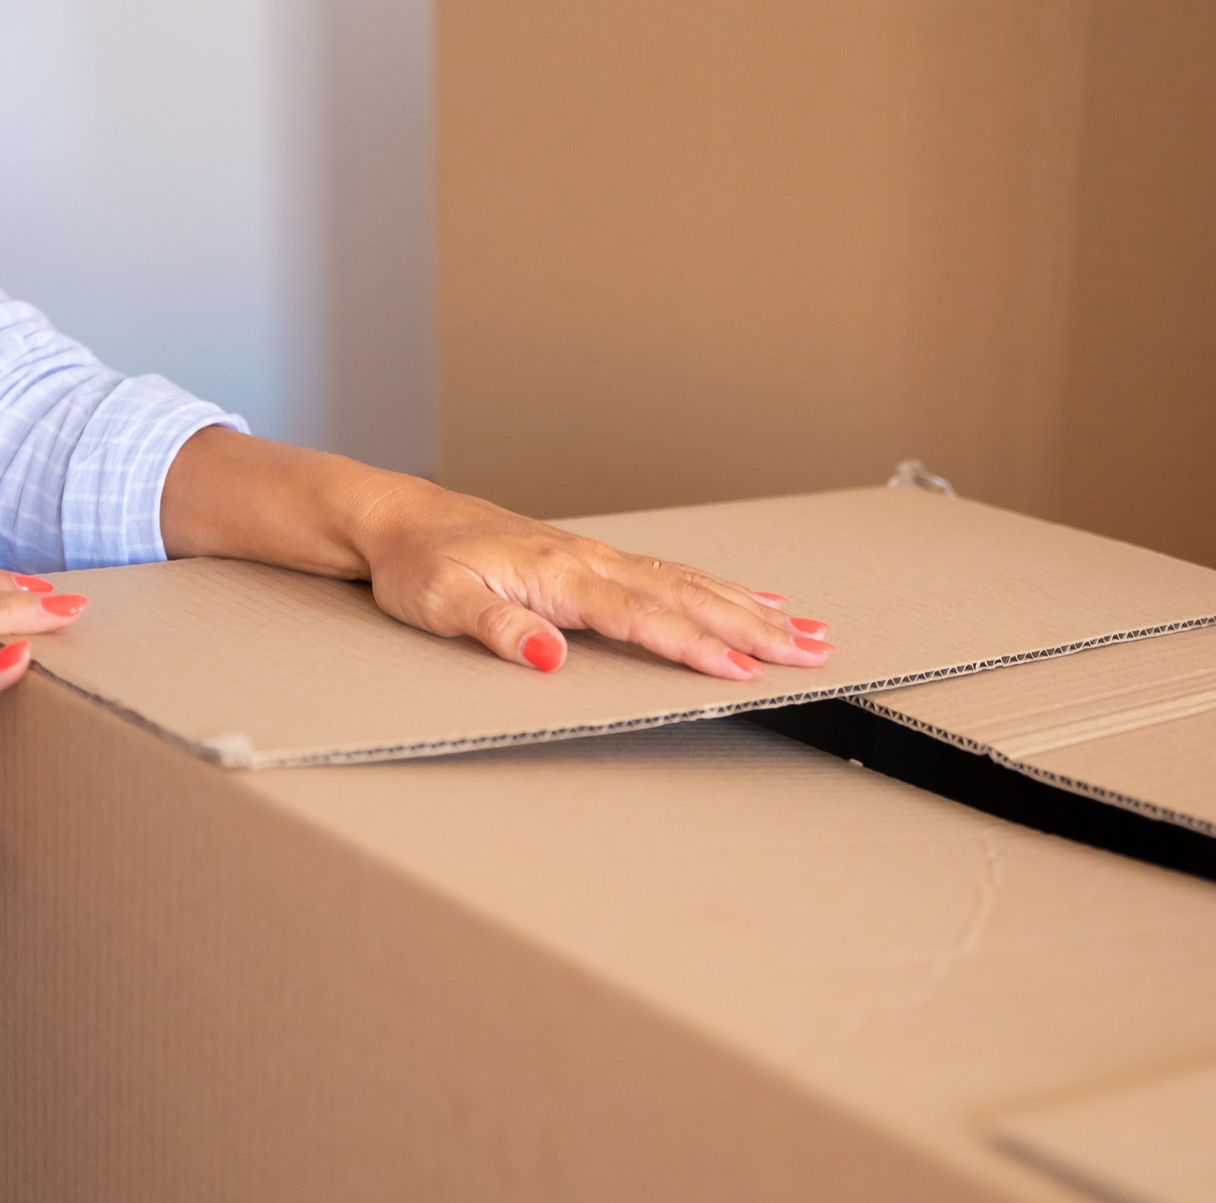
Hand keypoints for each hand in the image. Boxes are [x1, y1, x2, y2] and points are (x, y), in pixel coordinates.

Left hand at [354, 478, 834, 678]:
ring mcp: (601, 557)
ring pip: (694, 584)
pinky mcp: (598, 559)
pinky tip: (756, 598)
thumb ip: (498, 629)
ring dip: (754, 609)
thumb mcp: (440, 603)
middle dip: (755, 628)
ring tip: (810, 629)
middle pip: (689, 598)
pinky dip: (723, 588)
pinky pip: (676, 573)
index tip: (744, 669)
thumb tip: (550, 658)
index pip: (644, 618)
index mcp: (561, 574)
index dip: (696, 647)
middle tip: (813, 651)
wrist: (403, 520)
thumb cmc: (419, 565)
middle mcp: (593, 561)